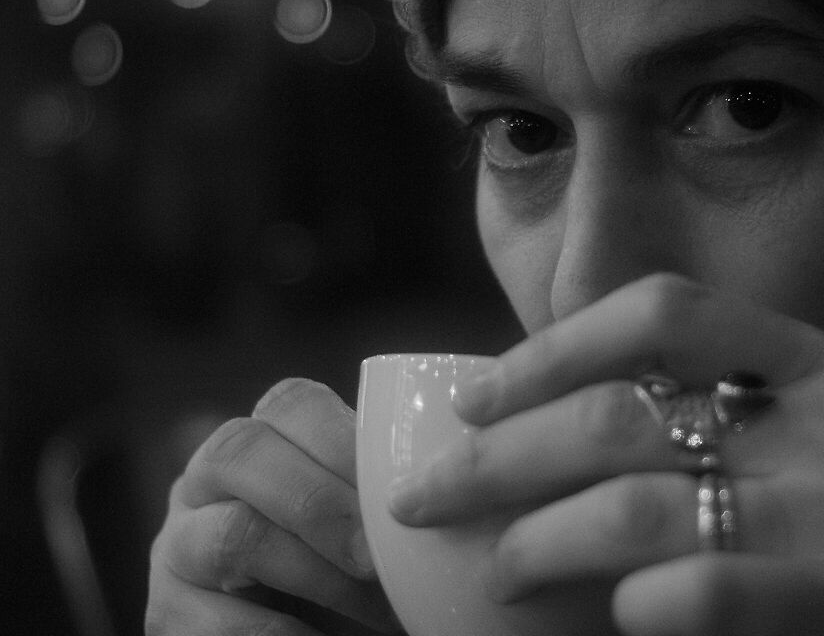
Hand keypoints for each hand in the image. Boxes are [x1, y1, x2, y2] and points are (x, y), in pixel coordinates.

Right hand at [146, 378, 398, 634]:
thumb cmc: (349, 561)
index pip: (289, 403)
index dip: (343, 441)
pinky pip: (219, 622)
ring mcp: (178, 543)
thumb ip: (388, 489)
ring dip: (315, 575)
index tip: (400, 489)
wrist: (304, 626)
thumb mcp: (363, 514)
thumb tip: (462, 486)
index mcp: (263, 438)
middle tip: (377, 556)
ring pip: (231, 534)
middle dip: (320, 504)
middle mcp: (207, 478)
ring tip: (375, 608)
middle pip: (241, 454)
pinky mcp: (168, 612)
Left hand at [389, 273, 823, 635]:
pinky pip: (704, 592)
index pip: (663, 312)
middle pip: (622, 414)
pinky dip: (634, 605)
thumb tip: (596, 432)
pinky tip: (607, 616)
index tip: (481, 393)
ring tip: (496, 567)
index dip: (552, 347)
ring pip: (642, 502)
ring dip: (543, 538)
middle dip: (501, 455)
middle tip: (428, 491)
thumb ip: (754, 414)